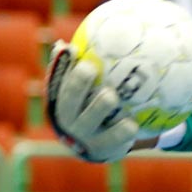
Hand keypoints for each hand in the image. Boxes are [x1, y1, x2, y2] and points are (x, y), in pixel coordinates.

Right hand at [44, 42, 138, 162]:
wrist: (100, 146)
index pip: (57, 81)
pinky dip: (123, 133)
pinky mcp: (103, 149)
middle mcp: (68, 119)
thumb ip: (82, 67)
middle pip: (69, 100)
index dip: (61, 66)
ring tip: (111, 96)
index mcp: (61, 102)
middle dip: (77, 83)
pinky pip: (114, 140)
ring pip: (90, 121)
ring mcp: (84, 136)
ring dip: (99, 107)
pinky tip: (134, 124)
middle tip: (89, 68)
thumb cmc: (93, 107)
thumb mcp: (85, 89)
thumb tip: (69, 41)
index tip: (70, 49)